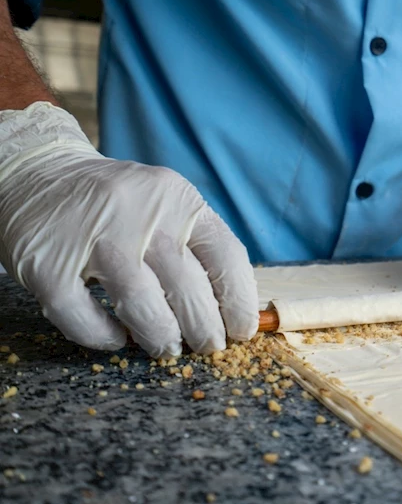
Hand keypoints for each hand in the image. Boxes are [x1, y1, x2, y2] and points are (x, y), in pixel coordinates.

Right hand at [0, 103, 258, 356]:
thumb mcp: (166, 206)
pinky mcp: (48, 264)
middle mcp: (139, 213)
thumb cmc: (119, 205)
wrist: (38, 174)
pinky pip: (83, 317)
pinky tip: (117, 338)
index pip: (225, 256)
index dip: (240, 301)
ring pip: (141, 304)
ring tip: (167, 348)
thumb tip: (234, 310)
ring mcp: (92, 237)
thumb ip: (197, 247)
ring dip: (161, 337)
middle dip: (204, 329)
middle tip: (208, 347)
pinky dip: (104, 336)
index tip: (243, 330)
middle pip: (186, 286)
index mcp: (178, 199)